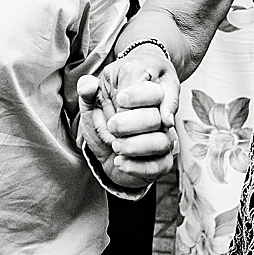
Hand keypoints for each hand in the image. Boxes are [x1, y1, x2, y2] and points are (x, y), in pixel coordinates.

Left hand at [81, 45, 178, 190]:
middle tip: (112, 125)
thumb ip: (87, 89)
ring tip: (115, 145)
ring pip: (161, 142)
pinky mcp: (164, 161)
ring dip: (134, 145)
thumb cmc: (105, 114)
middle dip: (132, 122)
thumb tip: (88, 87)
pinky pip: (159, 166)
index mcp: (149, 89)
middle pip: (158, 117)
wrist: (108, 146)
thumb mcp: (93, 99)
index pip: (154, 90)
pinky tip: (119, 161)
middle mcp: (163, 113)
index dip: (139, 95)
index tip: (120, 99)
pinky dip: (136, 166)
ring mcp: (166, 137)